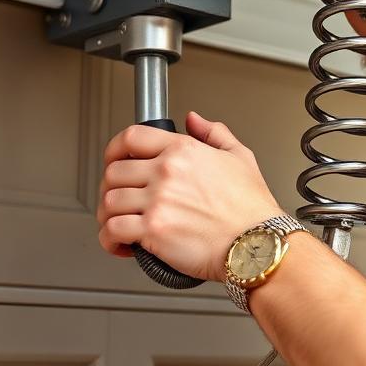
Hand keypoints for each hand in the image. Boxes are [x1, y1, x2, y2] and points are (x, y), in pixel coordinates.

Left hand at [96, 113, 284, 281]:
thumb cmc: (252, 209)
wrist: (256, 245)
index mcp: (183, 150)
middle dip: (111, 187)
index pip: (131, 137)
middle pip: (114, 171)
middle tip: (120, 198)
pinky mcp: (153, 230)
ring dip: (108, 215)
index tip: (115, 159)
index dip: (115, 149)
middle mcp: (166, 172)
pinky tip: (121, 244)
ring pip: (108, 201)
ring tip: (119, 223)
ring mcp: (158, 201)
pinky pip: (112, 231)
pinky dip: (109, 239)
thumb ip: (214, 133)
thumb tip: (194, 120)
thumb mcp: (240, 157)